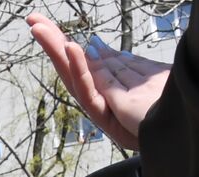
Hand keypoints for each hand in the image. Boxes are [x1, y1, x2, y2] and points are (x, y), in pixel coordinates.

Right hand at [27, 14, 169, 148]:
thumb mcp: (130, 80)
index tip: (39, 20)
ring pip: (72, 72)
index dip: (58, 37)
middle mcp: (92, 89)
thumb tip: (95, 45)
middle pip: (68, 60)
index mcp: (99, 79)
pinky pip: (88, 89)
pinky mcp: (101, 112)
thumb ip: (112, 64)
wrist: (164, 134)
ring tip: (42, 30)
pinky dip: (79, 70)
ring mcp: (94, 101)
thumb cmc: (149, 111)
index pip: (76, 53)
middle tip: (33, 20)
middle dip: (51, 40)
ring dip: (58, 49)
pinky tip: (71, 50)